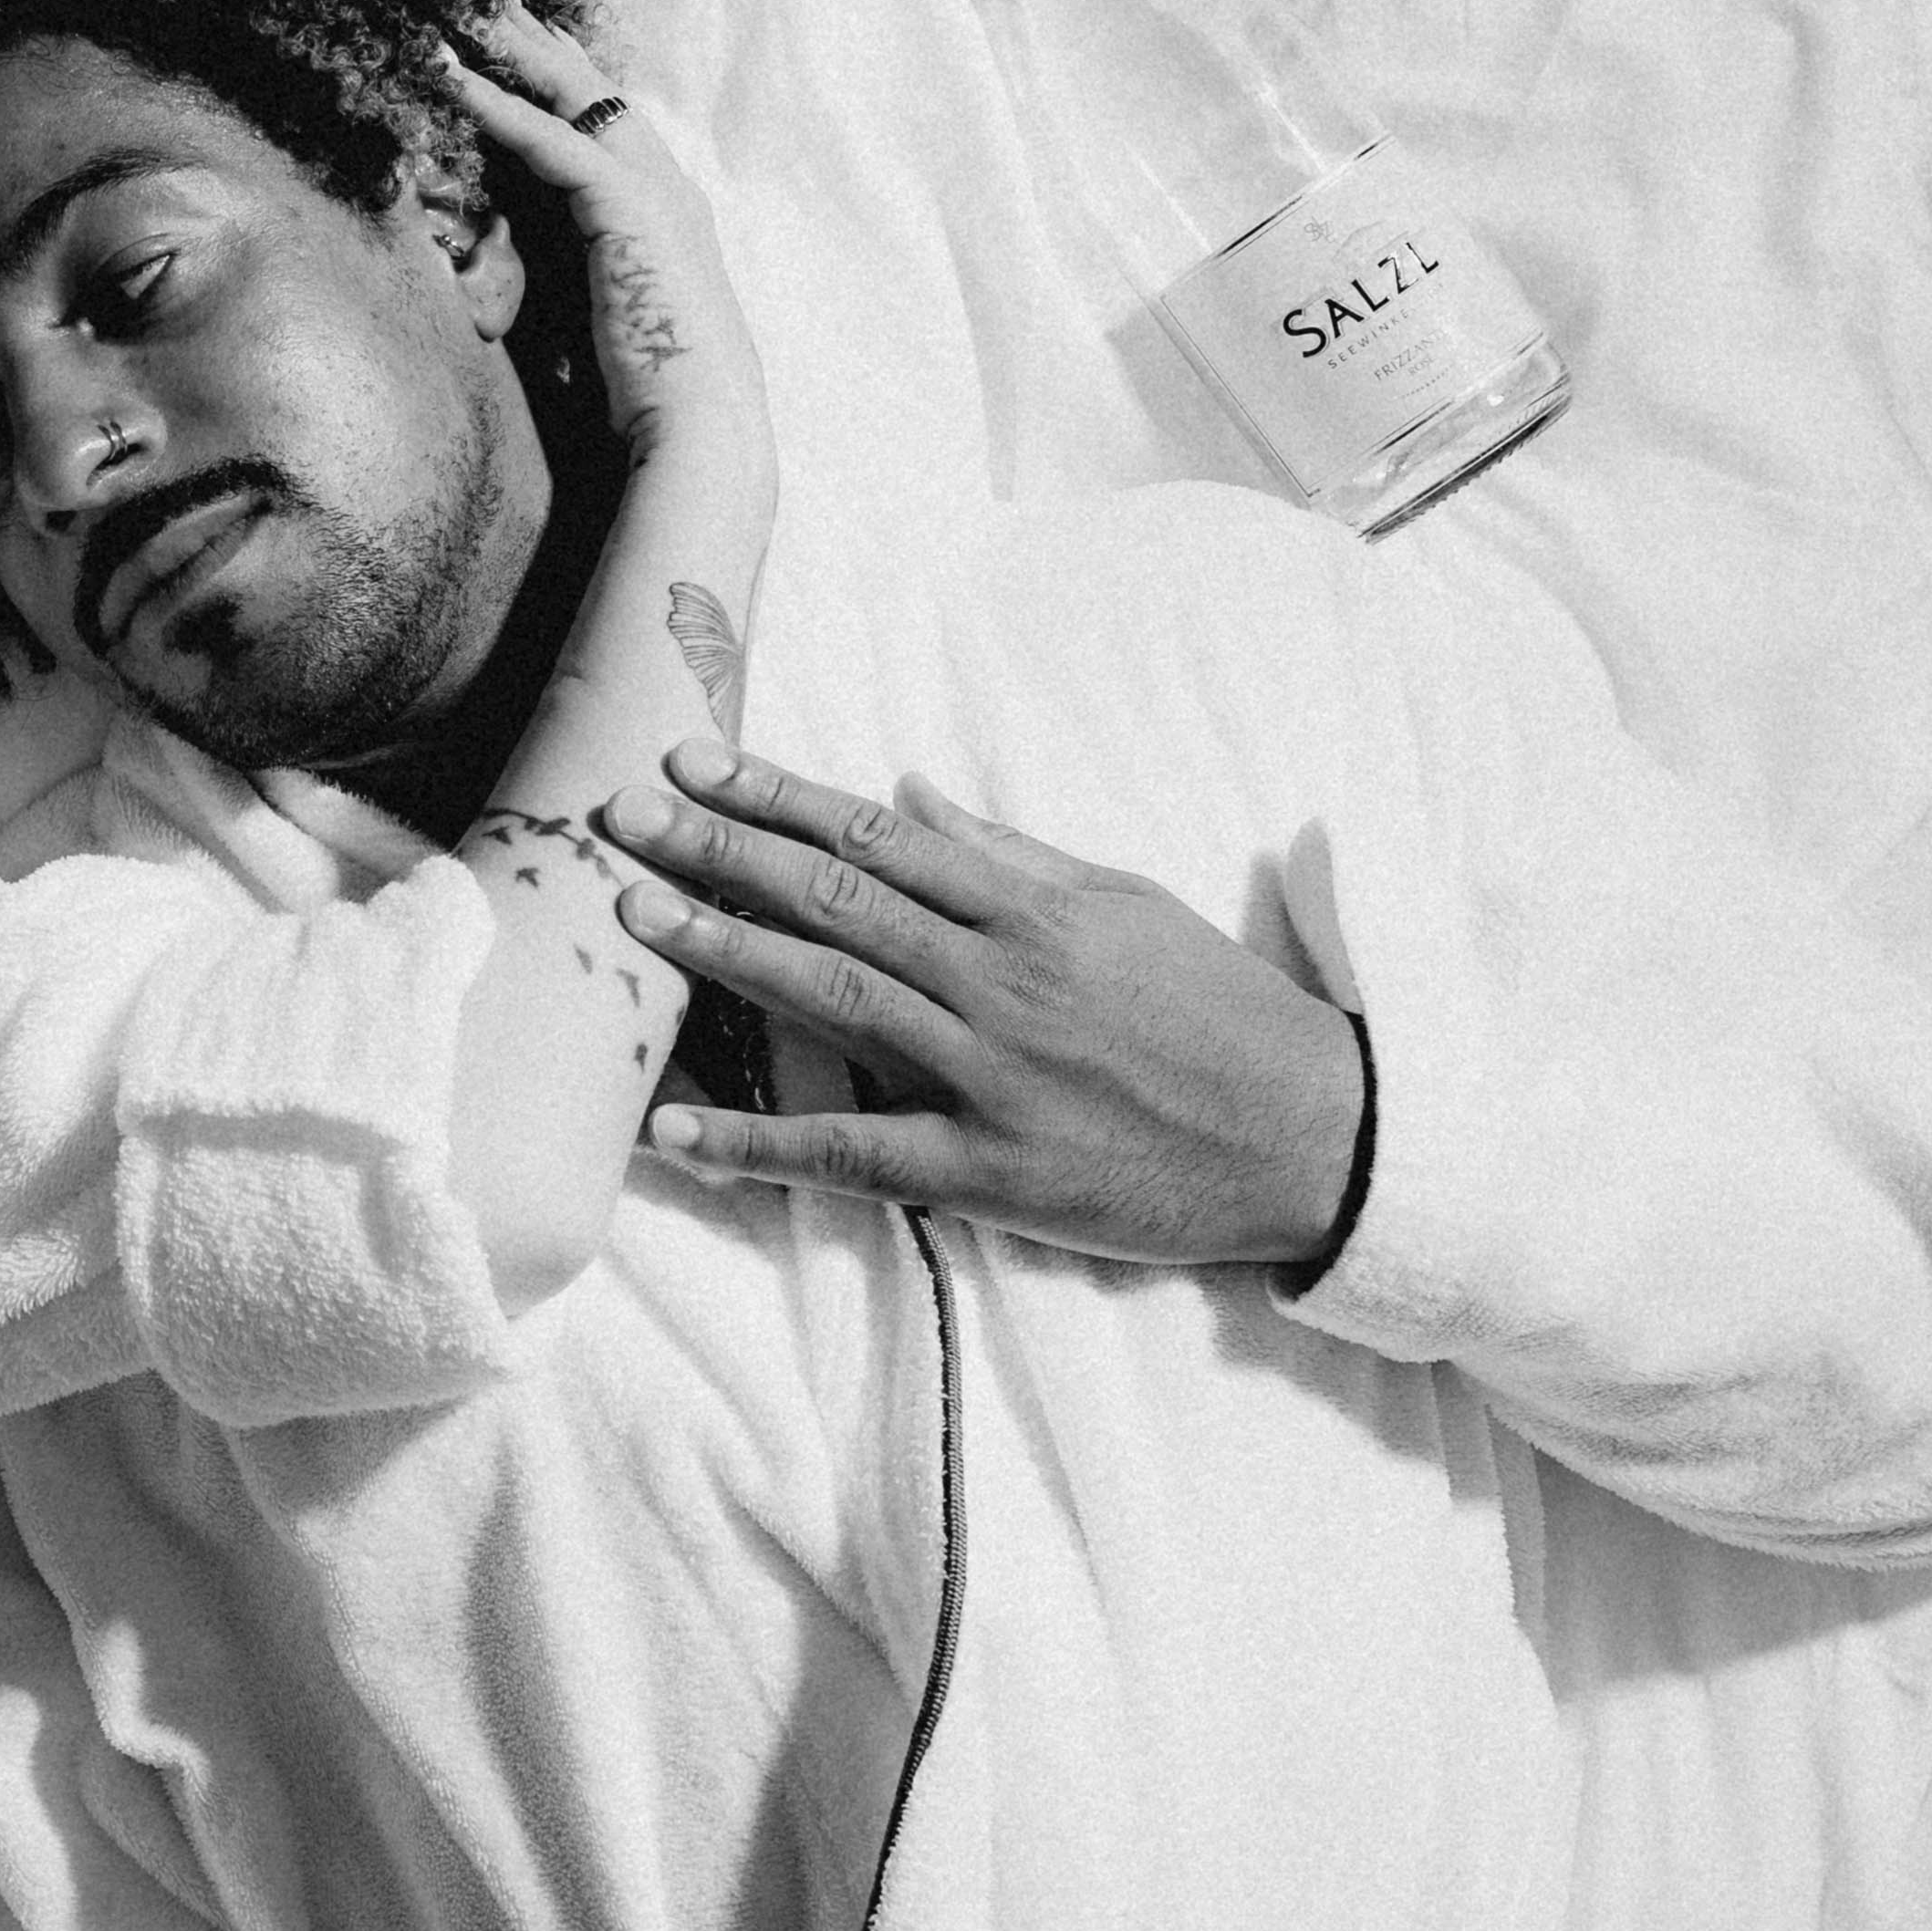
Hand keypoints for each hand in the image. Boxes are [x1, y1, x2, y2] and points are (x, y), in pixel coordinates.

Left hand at [437, 1, 772, 518]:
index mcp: (660, 208)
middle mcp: (662, 182)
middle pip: (589, 86)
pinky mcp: (627, 206)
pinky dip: (495, 103)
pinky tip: (447, 74)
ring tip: (458, 0)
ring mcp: (651, 187)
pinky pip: (548, 139)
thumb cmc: (644, 395)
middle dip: (536, 33)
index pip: (602, 121)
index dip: (556, 76)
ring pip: (571, 93)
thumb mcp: (587, 318)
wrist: (698, 428)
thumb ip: (553, 277)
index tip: (515, 36)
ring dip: (512, 45)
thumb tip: (488, 265)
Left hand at [595, 743, 1367, 1272]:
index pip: (875, 835)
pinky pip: (855, 1153)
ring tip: (632, 918)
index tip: (692, 761)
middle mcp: (1000, 977)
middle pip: (834, 899)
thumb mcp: (1125, 904)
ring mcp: (991, 1073)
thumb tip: (908, 792)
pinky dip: (761, 1145)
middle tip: (619, 816)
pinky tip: (676, 1134)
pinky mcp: (990, 1168)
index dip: (775, 796)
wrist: (1312, 1135)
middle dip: (719, 851)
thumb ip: (1009, 853)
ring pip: (834, 999)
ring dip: (725, 953)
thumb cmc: (1219, 1014)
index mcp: (1032, 907)